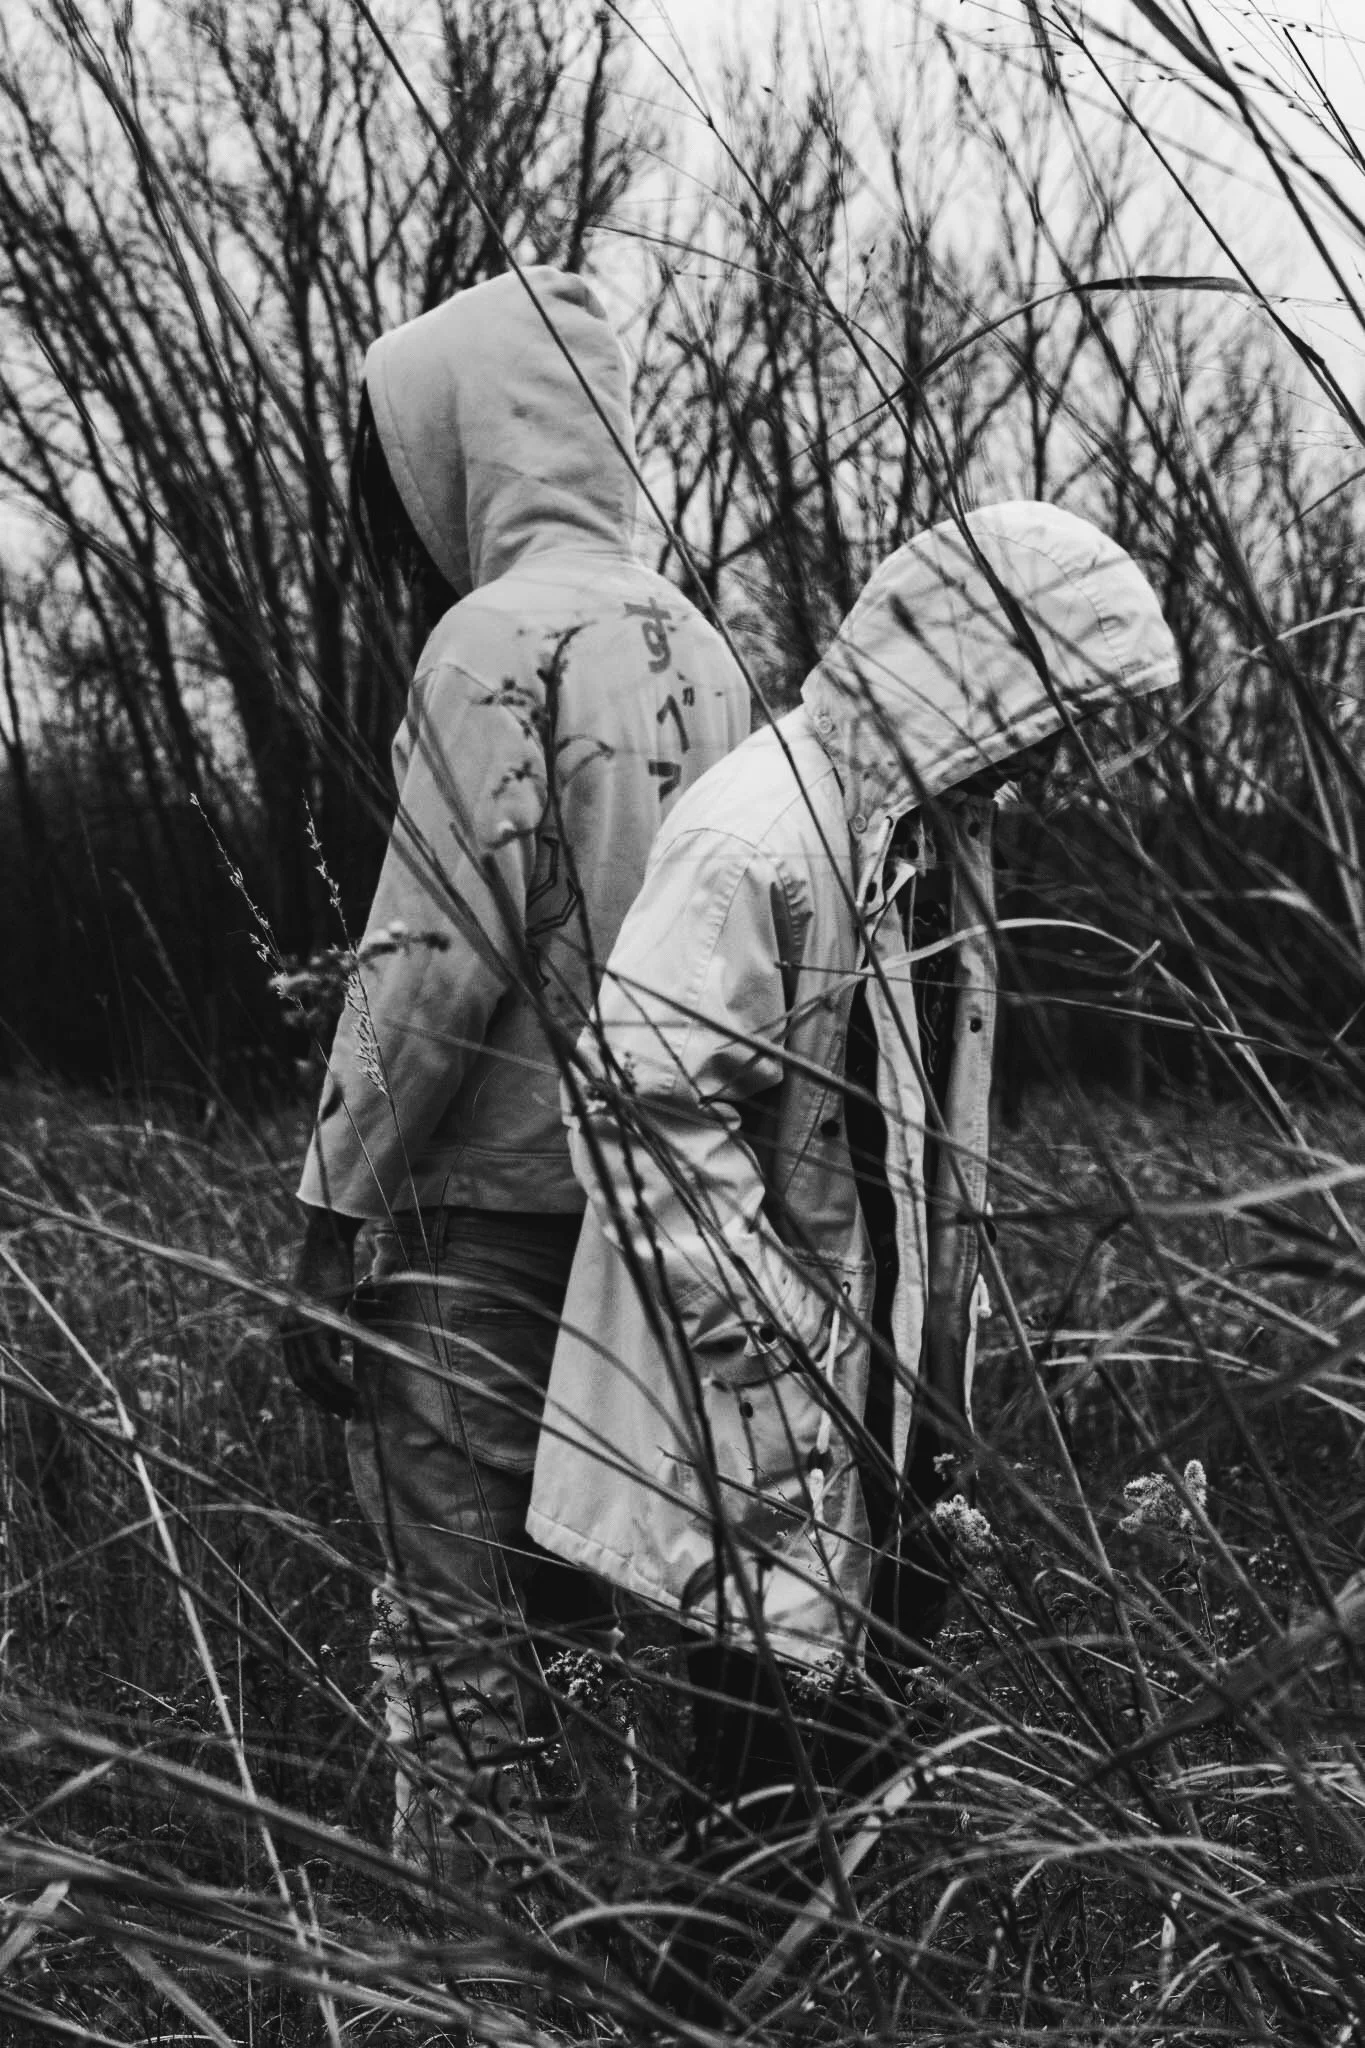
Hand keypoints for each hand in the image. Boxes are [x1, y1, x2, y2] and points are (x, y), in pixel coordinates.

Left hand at [279, 1206, 361, 1417]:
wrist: (328, 1246)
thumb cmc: (333, 1274)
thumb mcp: (329, 1311)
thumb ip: (327, 1336)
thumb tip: (336, 1363)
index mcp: (289, 1329)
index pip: (298, 1373)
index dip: (317, 1394)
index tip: (336, 1406)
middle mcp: (288, 1331)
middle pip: (303, 1379)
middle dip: (326, 1400)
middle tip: (347, 1413)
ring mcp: (300, 1328)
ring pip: (314, 1375)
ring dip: (334, 1395)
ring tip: (354, 1405)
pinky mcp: (314, 1323)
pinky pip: (324, 1362)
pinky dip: (339, 1380)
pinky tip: (354, 1389)